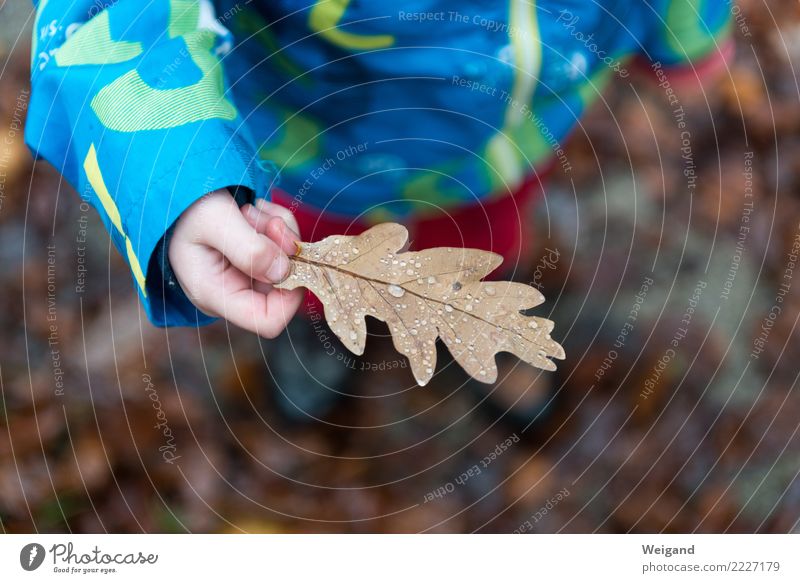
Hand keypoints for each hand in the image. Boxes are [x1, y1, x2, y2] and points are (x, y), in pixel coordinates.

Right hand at [168, 189, 303, 337]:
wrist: (172, 190)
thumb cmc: (185, 209)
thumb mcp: (214, 221)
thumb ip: (249, 248)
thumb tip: (284, 271)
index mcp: (216, 295)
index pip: (268, 321)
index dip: (291, 295)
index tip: (293, 257)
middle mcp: (233, 291)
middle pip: (283, 283)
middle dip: (279, 246)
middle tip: (259, 218)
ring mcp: (244, 275)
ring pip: (285, 259)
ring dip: (274, 228)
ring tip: (245, 211)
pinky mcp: (252, 259)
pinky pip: (281, 244)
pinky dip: (273, 222)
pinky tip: (249, 211)